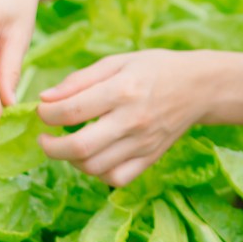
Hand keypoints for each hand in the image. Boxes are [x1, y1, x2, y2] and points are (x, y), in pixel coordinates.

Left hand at [35, 49, 212, 187]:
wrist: (199, 87)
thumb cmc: (155, 69)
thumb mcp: (117, 62)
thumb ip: (79, 80)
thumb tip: (45, 99)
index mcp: (122, 91)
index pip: (71, 111)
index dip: (46, 114)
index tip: (43, 111)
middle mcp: (132, 121)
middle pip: (79, 147)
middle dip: (50, 146)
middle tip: (44, 138)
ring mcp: (143, 144)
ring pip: (94, 167)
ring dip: (71, 161)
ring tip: (67, 146)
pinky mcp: (151, 158)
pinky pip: (117, 179)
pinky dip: (97, 174)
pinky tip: (93, 158)